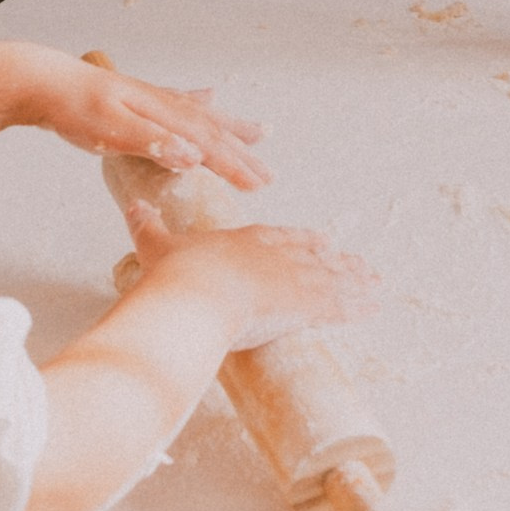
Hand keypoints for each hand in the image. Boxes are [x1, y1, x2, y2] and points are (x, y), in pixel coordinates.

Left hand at [14, 48, 266, 188]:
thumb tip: (193, 156)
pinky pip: (183, 101)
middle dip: (241, 154)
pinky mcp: (140, 98)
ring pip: (204, 115)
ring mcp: (153, 98)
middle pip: (212, 130)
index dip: (234, 166)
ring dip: (231, 128)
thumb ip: (152, 143)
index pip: (206, 144)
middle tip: (268, 176)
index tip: (258, 186)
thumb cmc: (72, 107)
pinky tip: (209, 96)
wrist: (42, 81)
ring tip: (258, 132)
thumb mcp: (110, 130)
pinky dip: (201, 102)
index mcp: (161, 113)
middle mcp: (164, 103)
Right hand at [124, 195, 375, 347]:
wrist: (194, 295)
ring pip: (332, 278)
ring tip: (375, 283)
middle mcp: (275, 255)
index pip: (279, 237)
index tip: (316, 240)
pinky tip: (374, 306)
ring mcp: (292, 278)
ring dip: (355, 281)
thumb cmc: (176, 275)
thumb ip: (147, 225)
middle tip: (356, 262)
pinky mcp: (304, 303)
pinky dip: (358, 305)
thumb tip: (134, 204)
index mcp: (245, 240)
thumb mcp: (157, 245)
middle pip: (313, 255)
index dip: (298, 240)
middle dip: (335, 260)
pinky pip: (338, 305)